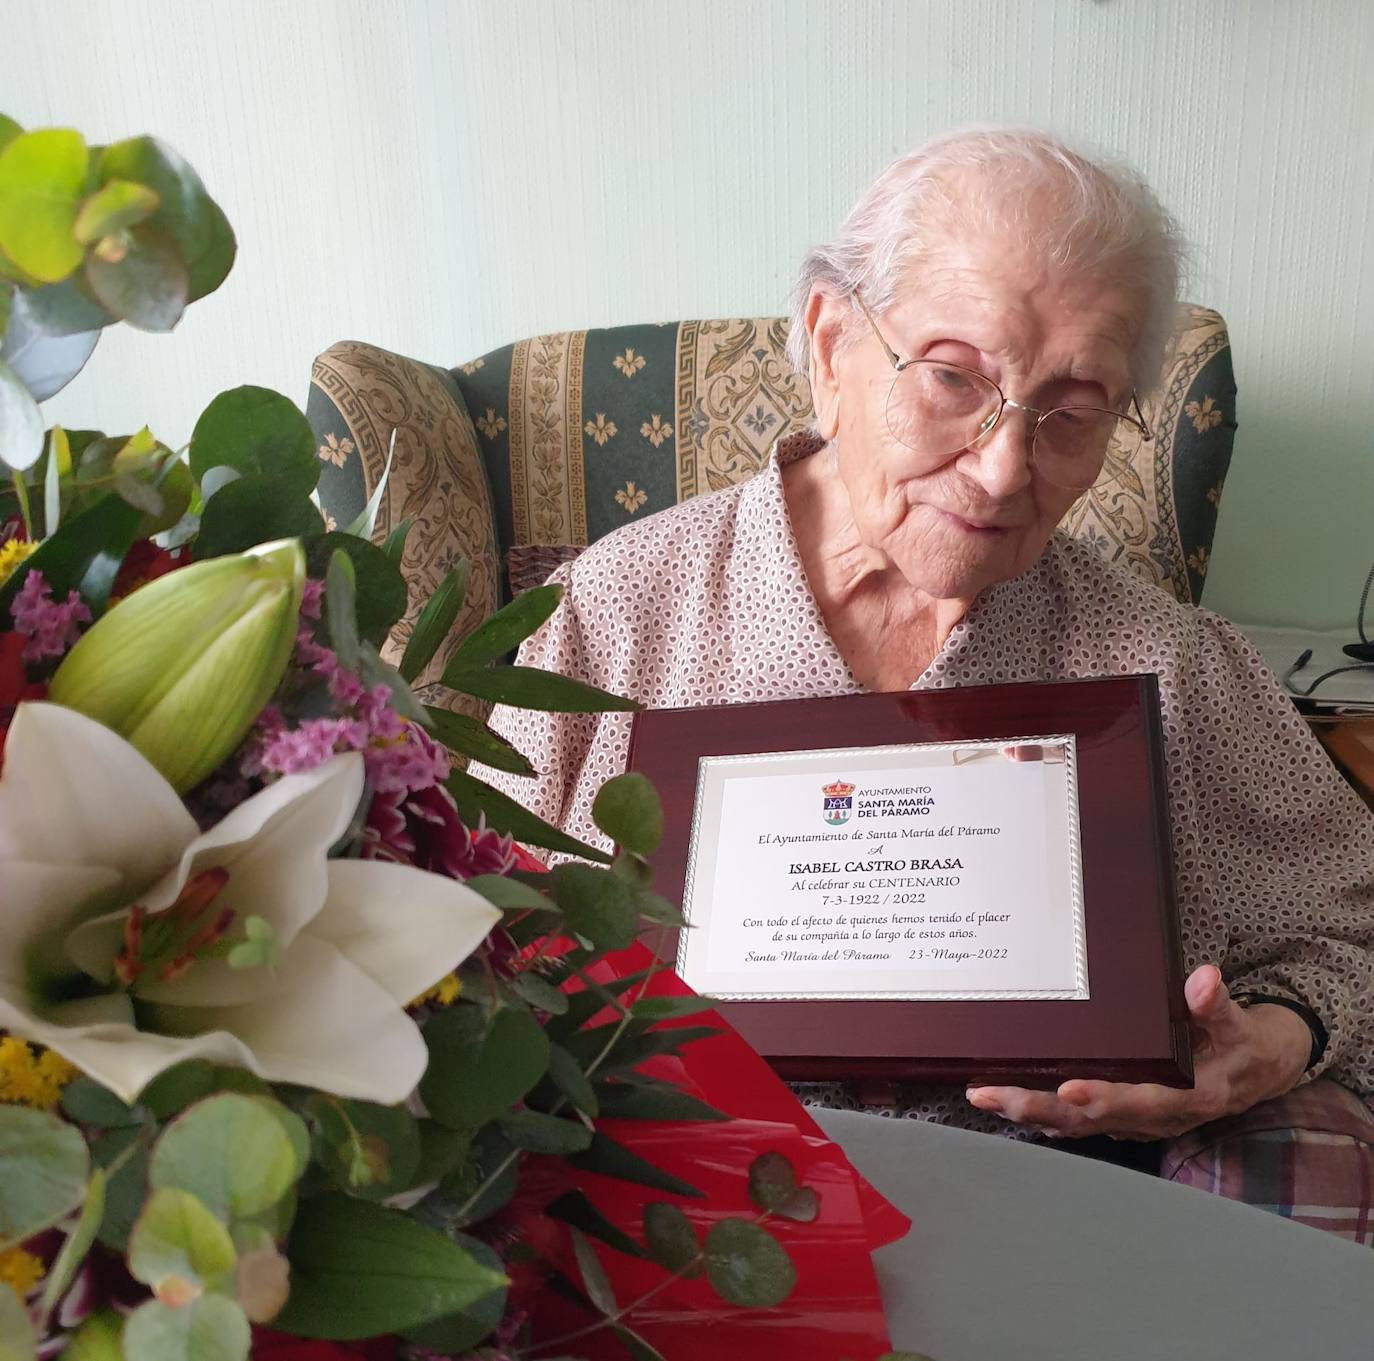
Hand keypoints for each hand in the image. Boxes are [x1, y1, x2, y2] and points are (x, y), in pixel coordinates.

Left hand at [966, 964, 1312, 1140]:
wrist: (1257, 1069)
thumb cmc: (1243, 1043)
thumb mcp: (1239, 1022)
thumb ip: (1216, 1005)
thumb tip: (1203, 980)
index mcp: (1187, 1096)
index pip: (1138, 1101)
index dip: (1103, 1098)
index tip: (1066, 1088)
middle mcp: (1156, 1117)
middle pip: (1090, 1119)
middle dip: (1038, 1108)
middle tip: (991, 1095)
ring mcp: (1137, 1120)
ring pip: (1076, 1124)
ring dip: (1030, 1112)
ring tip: (983, 1096)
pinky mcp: (1124, 1115)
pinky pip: (1078, 1121)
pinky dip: (1043, 1113)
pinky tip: (1008, 1101)